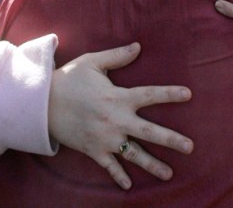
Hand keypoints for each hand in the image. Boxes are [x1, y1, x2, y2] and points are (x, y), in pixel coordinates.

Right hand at [48, 42, 192, 189]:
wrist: (42, 103)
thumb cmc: (69, 79)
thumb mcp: (93, 62)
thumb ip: (117, 56)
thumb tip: (138, 46)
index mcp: (119, 96)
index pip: (151, 95)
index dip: (170, 94)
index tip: (188, 95)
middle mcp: (116, 120)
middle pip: (150, 131)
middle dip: (171, 140)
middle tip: (190, 147)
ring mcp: (105, 138)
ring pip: (134, 154)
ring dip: (153, 165)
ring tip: (170, 174)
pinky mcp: (93, 150)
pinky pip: (109, 166)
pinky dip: (119, 176)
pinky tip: (130, 186)